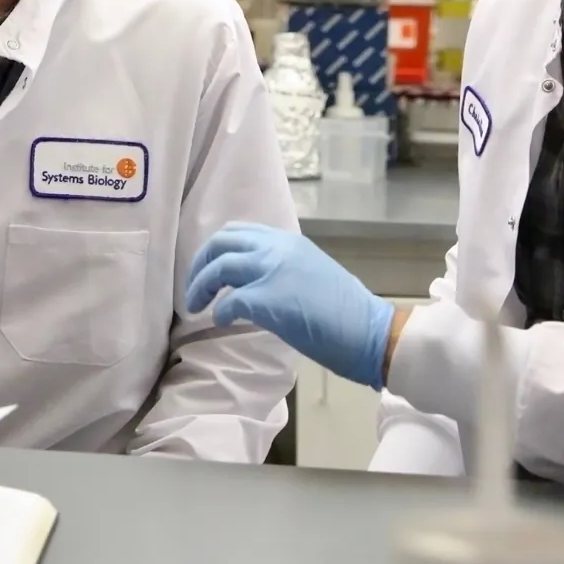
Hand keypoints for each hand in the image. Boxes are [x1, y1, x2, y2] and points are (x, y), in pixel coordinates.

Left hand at [184, 222, 395, 390]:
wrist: (369, 332)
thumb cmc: (345, 311)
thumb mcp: (311, 273)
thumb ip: (282, 268)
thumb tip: (253, 281)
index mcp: (288, 241)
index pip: (239, 231)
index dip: (216, 249)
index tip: (208, 268)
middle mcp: (278, 248)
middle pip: (221, 243)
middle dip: (199, 264)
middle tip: (193, 288)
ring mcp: (272, 271)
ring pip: (219, 267)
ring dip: (200, 286)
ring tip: (196, 306)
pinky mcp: (269, 300)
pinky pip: (229, 301)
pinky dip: (219, 311)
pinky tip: (221, 321)